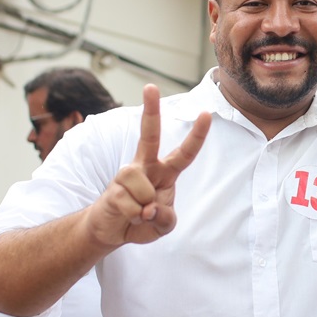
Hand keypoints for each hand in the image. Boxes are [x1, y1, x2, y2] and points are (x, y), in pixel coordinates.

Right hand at [84, 85, 209, 248]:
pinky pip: (133, 206)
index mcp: (164, 172)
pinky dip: (134, 218)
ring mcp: (127, 176)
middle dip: (150, 110)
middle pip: (149, 135)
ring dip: (145, 210)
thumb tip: (151, 208)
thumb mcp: (163, 225)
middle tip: (150, 86)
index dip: (196, 136)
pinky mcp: (113, 189)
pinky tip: (127, 216)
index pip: (184, 154)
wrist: (111, 231)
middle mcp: (145, 167)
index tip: (205, 113)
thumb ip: (165, 219)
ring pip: (145, 190)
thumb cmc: (141, 220)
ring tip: (138, 213)